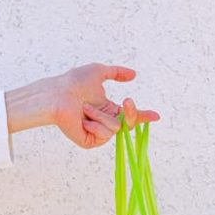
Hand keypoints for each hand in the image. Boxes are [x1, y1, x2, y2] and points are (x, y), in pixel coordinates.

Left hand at [4, 62, 159, 148]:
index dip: (142, 115)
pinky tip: (82, 119)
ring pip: (115, 126)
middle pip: (129, 124)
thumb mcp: (99, 71)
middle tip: (128, 101)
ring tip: (84, 108)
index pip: (129, 115)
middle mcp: (104, 122)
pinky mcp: (90, 142)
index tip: (156, 116)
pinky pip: (105, 134)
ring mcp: (98, 134)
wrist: (58, 95)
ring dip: (100, 114)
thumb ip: (117, 72)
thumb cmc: (74, 82)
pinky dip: (95, 124)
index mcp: (108, 109)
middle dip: (131, 112)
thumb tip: (133, 74)